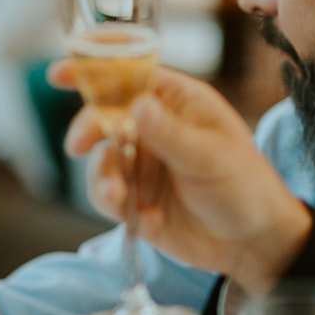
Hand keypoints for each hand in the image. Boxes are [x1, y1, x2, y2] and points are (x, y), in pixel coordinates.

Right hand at [54, 63, 309, 292]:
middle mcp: (154, 127)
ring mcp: (143, 163)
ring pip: (101, 160)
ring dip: (102, 178)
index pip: (129, 75)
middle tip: (78, 146)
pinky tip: (148, 221)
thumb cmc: (246, 188)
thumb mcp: (211, 158)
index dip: (93, 69)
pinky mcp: (135, 197)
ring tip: (118, 200)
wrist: (255, 245)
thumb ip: (170, 134)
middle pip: (103, 116)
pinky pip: (107, 195)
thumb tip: (136, 104)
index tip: (59, 74)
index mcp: (177, 102)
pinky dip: (118, 208)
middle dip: (88, 131)